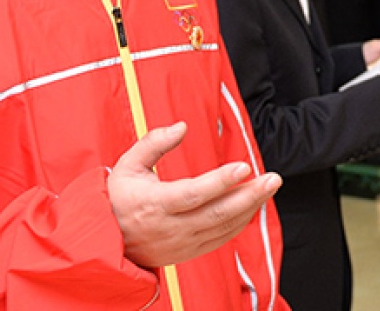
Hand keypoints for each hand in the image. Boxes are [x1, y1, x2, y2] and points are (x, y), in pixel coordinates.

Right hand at [108, 123, 281, 267]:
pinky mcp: (189, 252)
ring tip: (270, 187)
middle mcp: (170, 227)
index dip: (220, 181)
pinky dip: (241, 222)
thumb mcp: (127, 165)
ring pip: (224, 227)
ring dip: (251, 207)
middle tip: (273, 178)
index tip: (243, 167)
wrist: (106, 241)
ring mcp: (181, 243)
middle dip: (250, 196)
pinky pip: (221, 238)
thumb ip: (154, 142)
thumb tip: (181, 127)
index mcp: (154, 204)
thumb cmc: (118, 198)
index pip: (193, 194)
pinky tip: (254, 205)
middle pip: (217, 213)